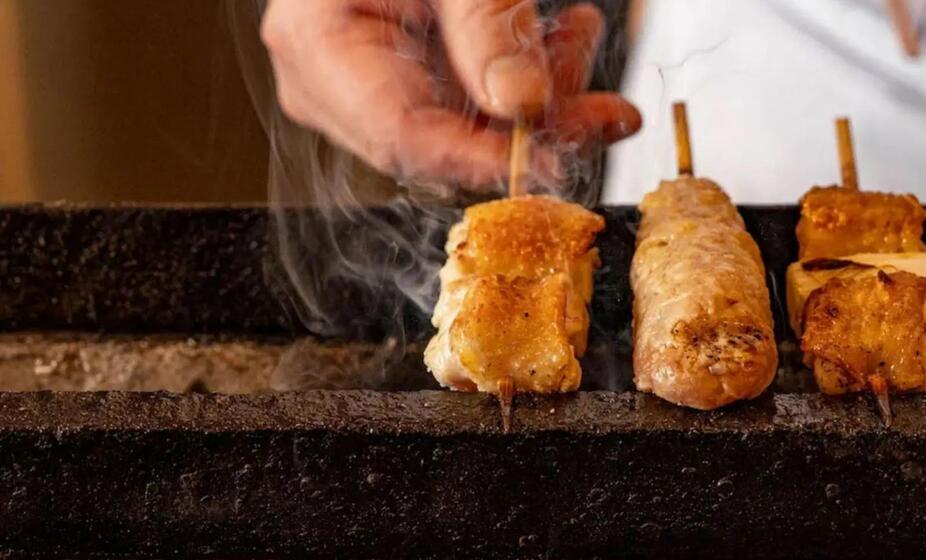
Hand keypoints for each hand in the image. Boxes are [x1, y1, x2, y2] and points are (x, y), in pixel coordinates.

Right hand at [261, 0, 641, 190]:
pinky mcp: (404, 81)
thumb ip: (485, 22)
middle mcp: (330, 81)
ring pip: (465, 134)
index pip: (400, 136)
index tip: (554, 160)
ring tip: (581, 40)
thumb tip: (524, 104)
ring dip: (539, 101)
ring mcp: (366, 86)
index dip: (482, 160)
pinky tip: (562, 43)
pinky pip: (469, 109)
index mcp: (315, 41)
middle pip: (439, 145)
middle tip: (601, 110)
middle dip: (529, 129)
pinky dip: (523, 83)